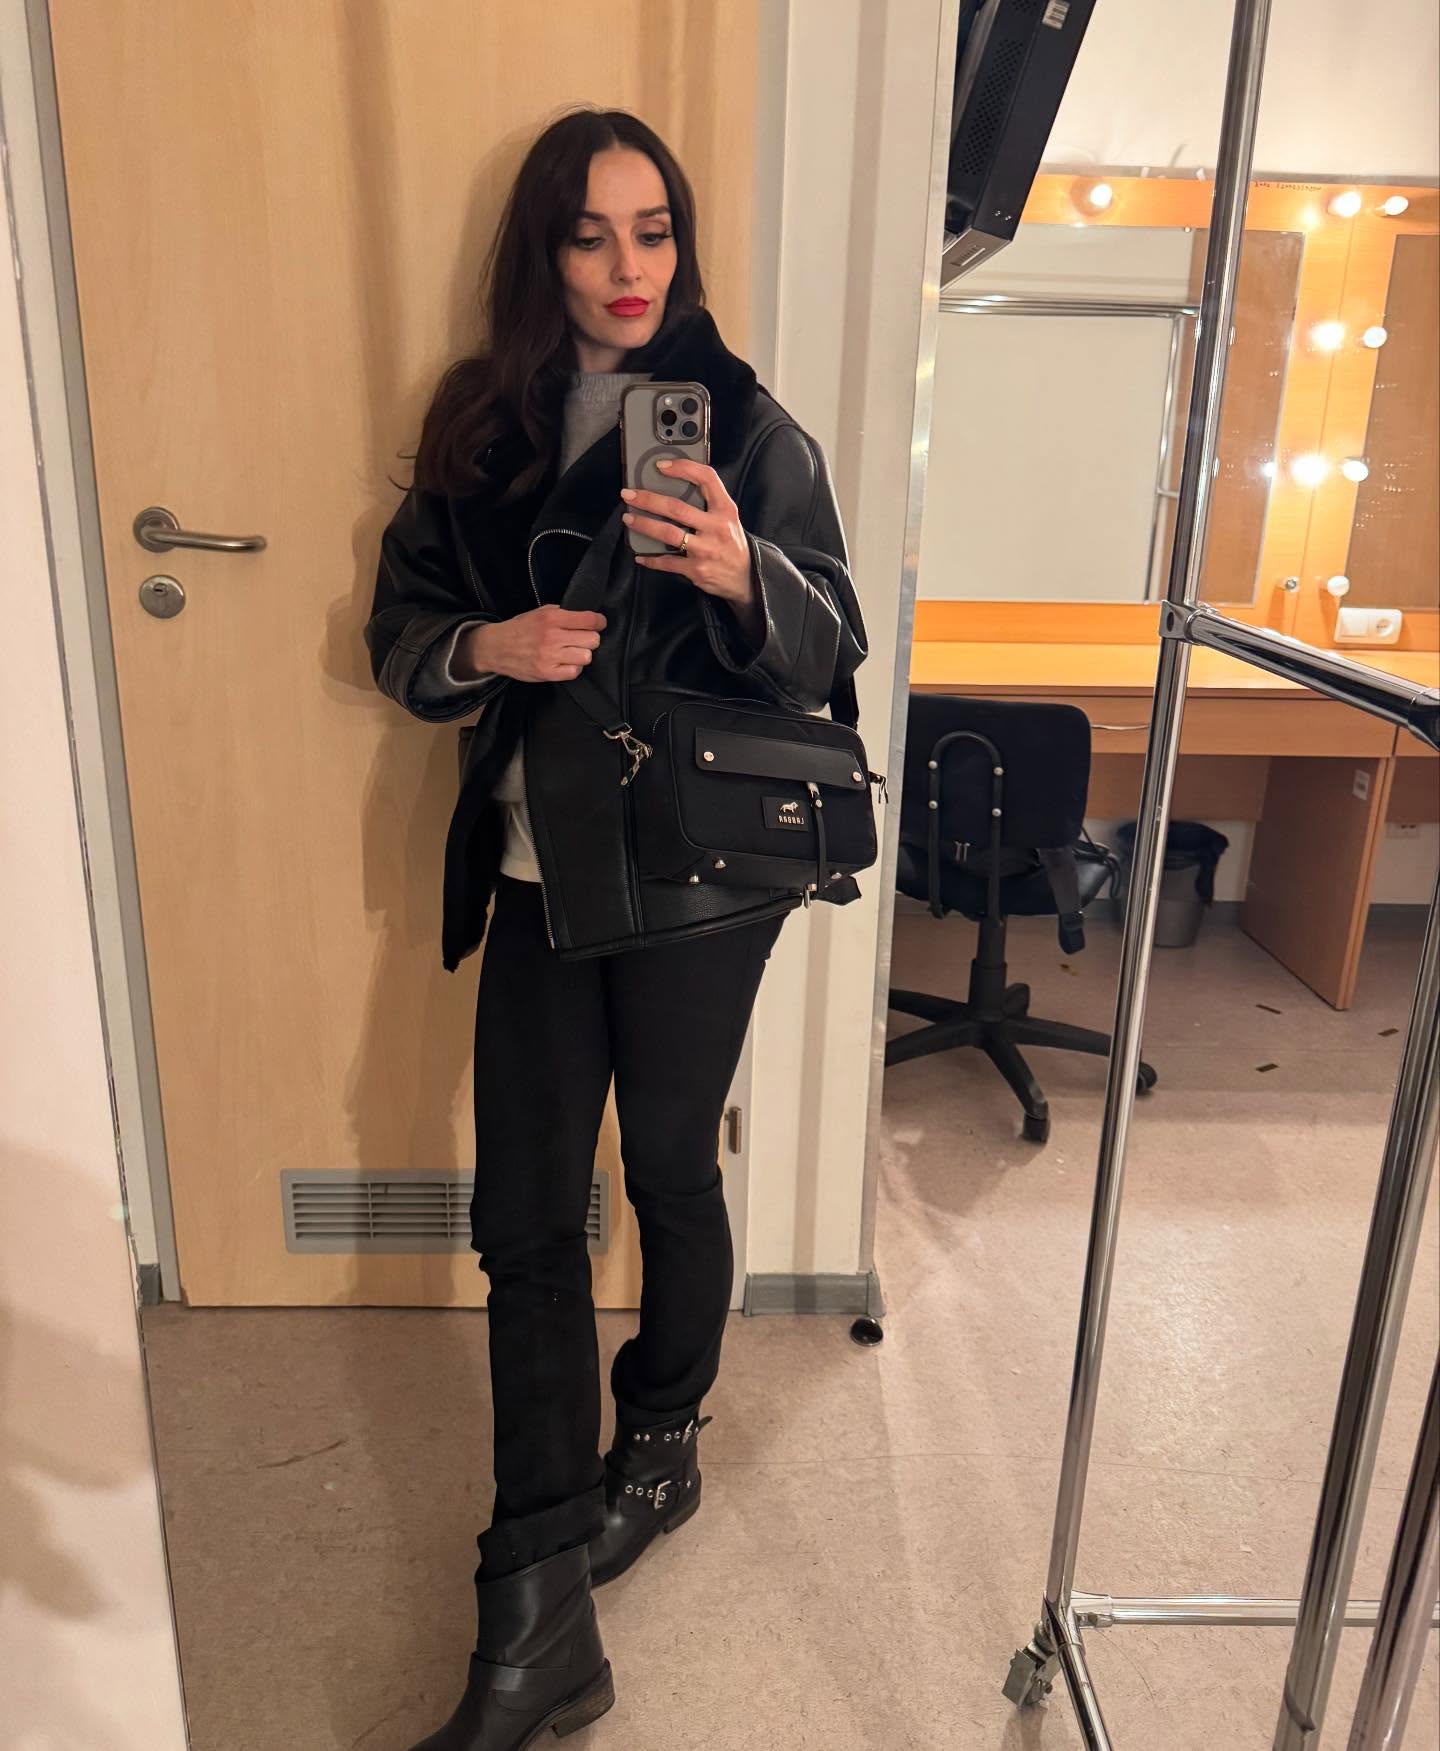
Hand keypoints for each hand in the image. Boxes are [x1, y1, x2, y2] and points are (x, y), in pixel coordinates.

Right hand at [459, 607, 605, 683]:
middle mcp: (552, 636)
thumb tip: (587, 618)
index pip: (590, 620)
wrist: (496, 647)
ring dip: (581, 654)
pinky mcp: (548, 673)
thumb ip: (563, 614)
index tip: (599, 624)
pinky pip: (575, 672)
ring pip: (586, 657)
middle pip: (593, 640)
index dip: (599, 622)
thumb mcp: (540, 612)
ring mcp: (550, 656)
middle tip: (581, 639)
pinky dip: (573, 668)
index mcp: (552, 618)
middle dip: (590, 639)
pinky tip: (565, 662)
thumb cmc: (520, 629)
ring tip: (571, 651)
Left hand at [621, 459, 754, 612]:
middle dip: (648, 500)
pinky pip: (668, 562)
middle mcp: (716, 528)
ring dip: (644, 525)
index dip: (683, 468)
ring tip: (629, 518)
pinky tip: (640, 555)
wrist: (745, 578)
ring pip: (668, 534)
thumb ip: (708, 502)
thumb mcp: (728, 518)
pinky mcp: (697, 570)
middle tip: (629, 495)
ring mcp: (706, 550)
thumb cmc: (731, 543)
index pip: (706, 479)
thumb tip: (674, 486)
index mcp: (725, 510)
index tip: (661, 466)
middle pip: (677, 508)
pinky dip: (651, 559)